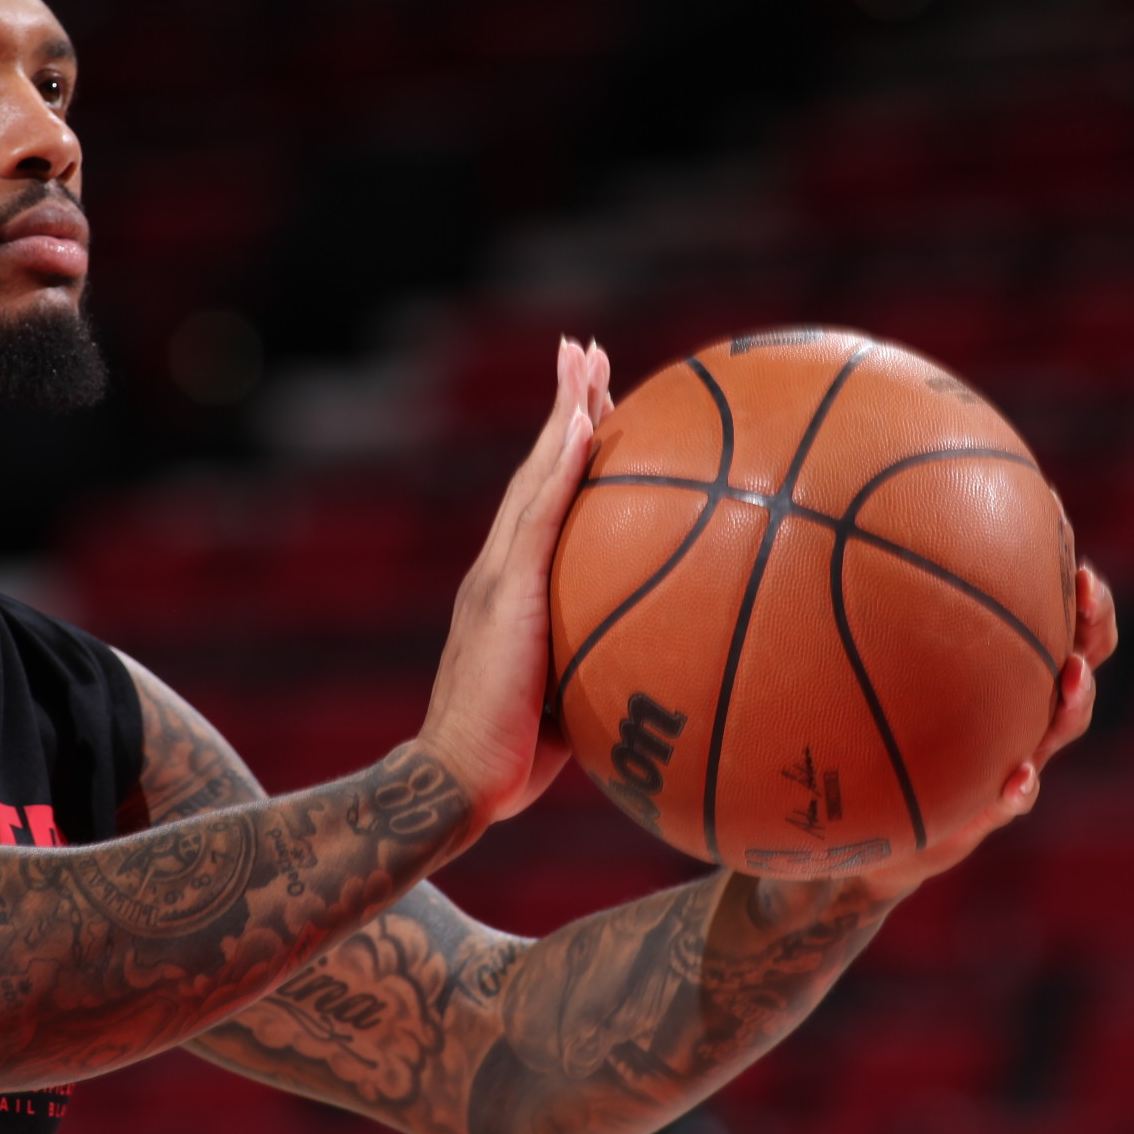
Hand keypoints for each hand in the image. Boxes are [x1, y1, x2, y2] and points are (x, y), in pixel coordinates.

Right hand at [417, 339, 614, 826]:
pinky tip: (583, 421)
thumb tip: (676, 673)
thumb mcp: (576, 701)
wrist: (457, 783)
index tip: (596, 405)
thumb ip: (609, 668)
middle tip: (586, 350)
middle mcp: (499, 568)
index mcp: (514, 590)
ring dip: (562, 411)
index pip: (546, 504)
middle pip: (538, 471)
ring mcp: (496, 575)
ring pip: (535, 476)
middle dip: (563, 407)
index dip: (568, 453)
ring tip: (583, 356)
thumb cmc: (514, 759)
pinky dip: (560, 463)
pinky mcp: (503, 592)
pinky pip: (538, 515)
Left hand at [847, 564, 1117, 899]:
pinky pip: (1016, 797)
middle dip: (1093, 630)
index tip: (1078, 569)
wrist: (887, 823)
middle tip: (1087, 599)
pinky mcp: (994, 803)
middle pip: (1080, 666)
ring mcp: (1018, 755)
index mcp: (1010, 675)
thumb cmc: (891, 734)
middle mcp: (1025, 711)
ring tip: (1072, 675)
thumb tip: (846, 553)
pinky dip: (1020, 788)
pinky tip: (1019, 776)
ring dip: (1074, 701)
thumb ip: (889, 628)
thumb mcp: (892, 678)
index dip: (1084, 601)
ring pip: (1063, 726)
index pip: (1064, 629)